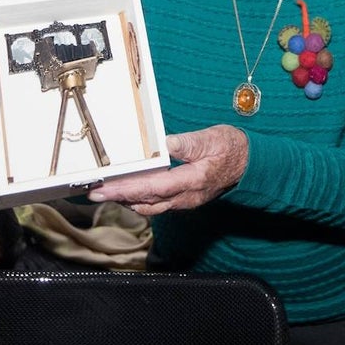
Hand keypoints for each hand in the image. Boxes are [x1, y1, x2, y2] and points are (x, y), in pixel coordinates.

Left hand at [87, 125, 248, 214]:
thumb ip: (190, 143)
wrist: (250, 165)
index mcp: (193, 180)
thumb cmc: (232, 149)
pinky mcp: (184, 200)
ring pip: (150, 206)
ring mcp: (185, 201)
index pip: (153, 187)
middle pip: (146, 201)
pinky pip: (156, 205)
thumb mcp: (214, 138)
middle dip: (118, 197)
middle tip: (93, 192)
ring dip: (126, 200)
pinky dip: (138, 200)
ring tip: (104, 193)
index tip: (104, 188)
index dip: (126, 189)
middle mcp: (187, 196)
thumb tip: (166, 143)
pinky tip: (127, 193)